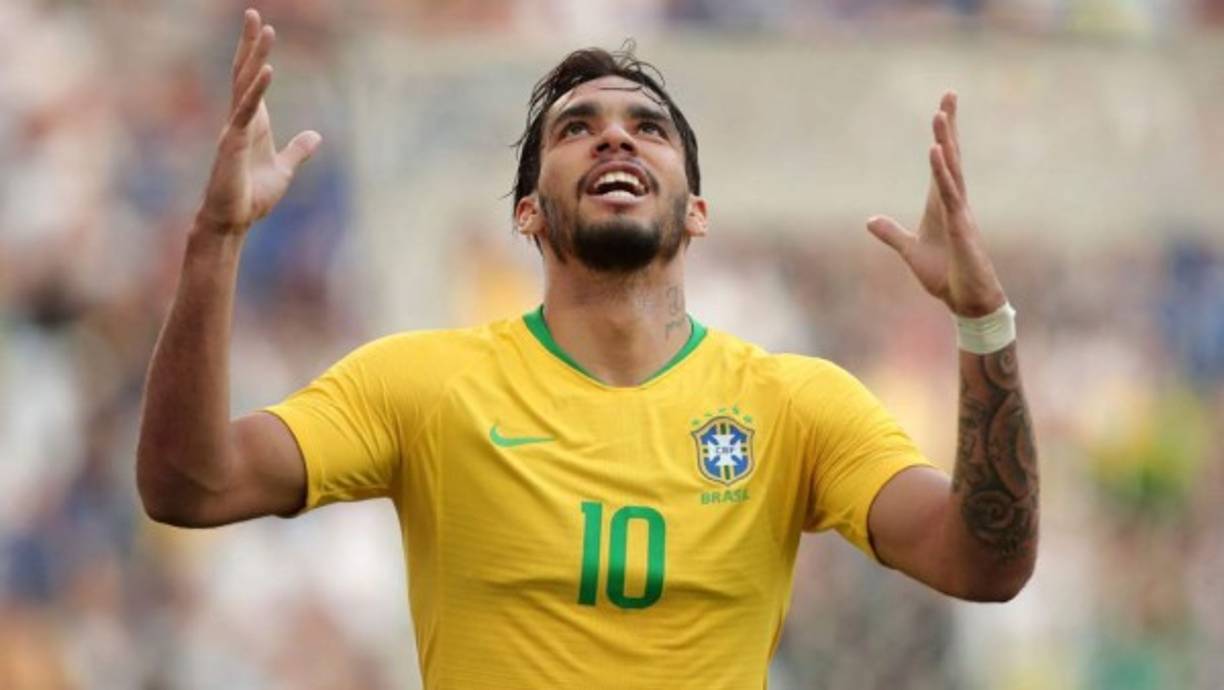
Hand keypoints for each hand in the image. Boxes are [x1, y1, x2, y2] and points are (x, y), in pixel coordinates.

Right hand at [197, 9, 321, 234]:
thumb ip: (298, 152)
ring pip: (244, 85)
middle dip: (249, 44)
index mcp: (251, 123)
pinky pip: (247, 111)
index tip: (260, 28)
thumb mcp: (284, 171)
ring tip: (264, 29)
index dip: (255, 54)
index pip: (251, 81)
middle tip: (253, 13)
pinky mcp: (233, 143)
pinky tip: (268, 70)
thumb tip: (315, 136)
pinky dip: (257, 90)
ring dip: (255, 57)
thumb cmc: (251, 197)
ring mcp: (234, 129)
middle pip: (244, 73)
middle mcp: (239, 120)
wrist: (232, 221)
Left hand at [866, 93, 1005, 317]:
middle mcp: (954, 203)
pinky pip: (950, 195)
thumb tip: (869, 220)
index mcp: (943, 205)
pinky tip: (936, 152)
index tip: (942, 109)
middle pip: (951, 157)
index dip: (943, 137)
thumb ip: (891, 234)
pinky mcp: (961, 228)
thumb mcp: (910, 252)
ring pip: (952, 170)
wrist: (967, 302)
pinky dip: (942, 173)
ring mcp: (960, 213)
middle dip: (949, 127)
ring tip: (940, 114)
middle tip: (948, 94)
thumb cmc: (946, 277)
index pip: (942, 163)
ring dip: (945, 142)